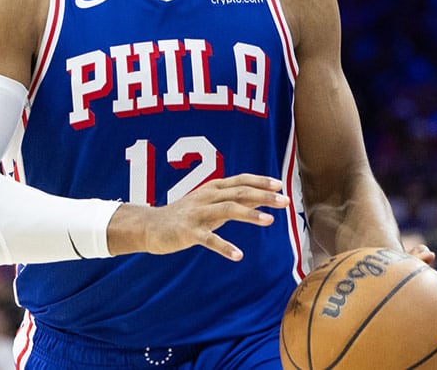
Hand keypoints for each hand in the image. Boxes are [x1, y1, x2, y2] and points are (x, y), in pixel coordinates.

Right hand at [110, 174, 289, 260]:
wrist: (150, 226)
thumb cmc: (184, 214)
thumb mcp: (209, 203)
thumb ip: (231, 199)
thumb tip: (261, 196)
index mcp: (212, 188)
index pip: (241, 180)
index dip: (261, 181)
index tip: (280, 186)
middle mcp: (207, 197)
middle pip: (239, 192)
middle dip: (263, 195)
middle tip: (285, 201)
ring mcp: (197, 214)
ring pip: (227, 210)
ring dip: (249, 214)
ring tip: (270, 221)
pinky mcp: (188, 232)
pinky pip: (209, 239)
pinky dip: (224, 246)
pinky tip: (238, 255)